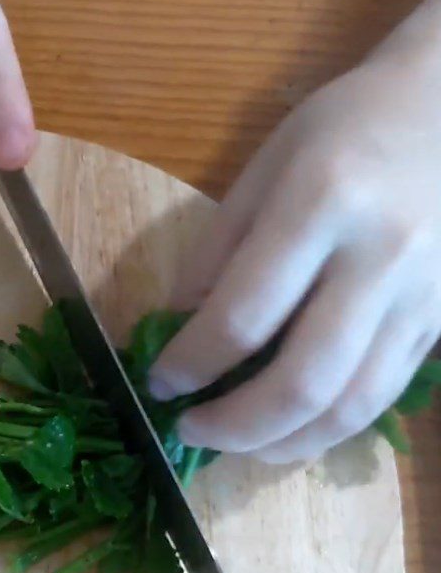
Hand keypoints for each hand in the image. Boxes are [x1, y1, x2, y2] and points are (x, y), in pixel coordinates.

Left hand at [149, 0, 440, 463]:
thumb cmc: (346, 126)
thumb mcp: (264, 167)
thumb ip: (216, 250)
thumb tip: (180, 326)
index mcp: (320, 204)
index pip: (241, 315)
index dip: (190, 363)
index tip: (158, 383)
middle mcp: (379, 258)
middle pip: (302, 381)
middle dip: (233, 425)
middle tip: (190, 430)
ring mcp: (423, 296)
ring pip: (351, 405)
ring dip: (282, 443)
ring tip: (236, 445)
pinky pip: (383, 394)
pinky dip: (329, 427)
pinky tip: (291, 430)